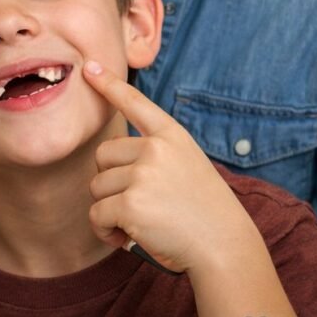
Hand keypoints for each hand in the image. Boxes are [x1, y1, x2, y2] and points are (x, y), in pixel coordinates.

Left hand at [83, 61, 259, 274]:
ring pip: (97, 187)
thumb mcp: (188, 166)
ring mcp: (142, 174)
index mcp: (172, 136)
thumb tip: (110, 156)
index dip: (110, 85)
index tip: (90, 68)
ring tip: (142, 222)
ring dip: (110, 210)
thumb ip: (156, 154)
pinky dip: (105, 230)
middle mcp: (156, 149)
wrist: (225, 248)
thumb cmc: (204, 213)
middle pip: (102, 157)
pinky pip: (96, 214)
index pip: (135, 104)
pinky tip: (128, 237)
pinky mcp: (130, 203)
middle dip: (112, 182)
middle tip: (141, 203)